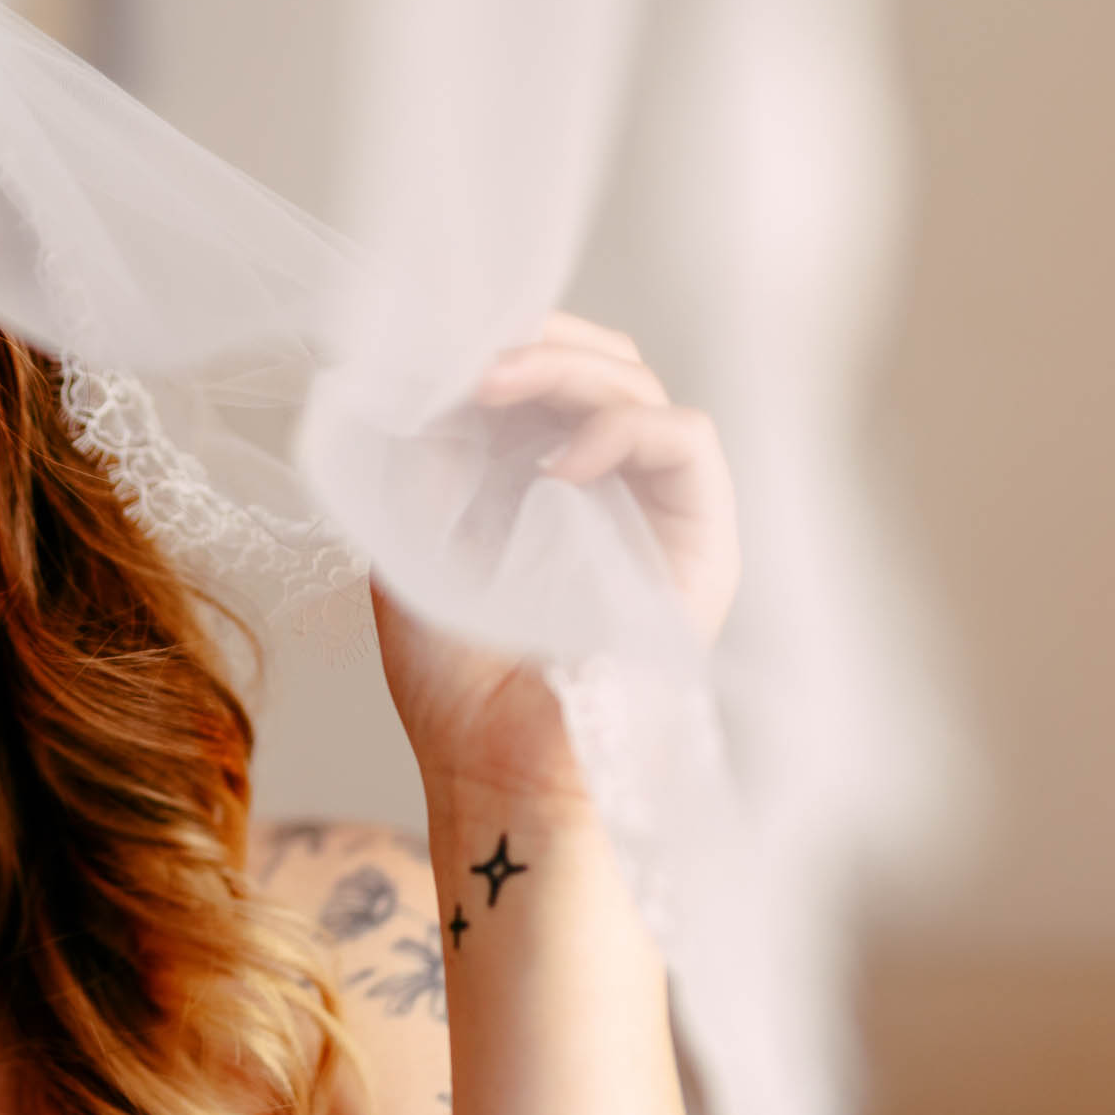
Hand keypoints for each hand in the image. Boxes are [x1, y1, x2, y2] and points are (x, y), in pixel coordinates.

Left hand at [370, 309, 741, 807]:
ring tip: (489, 384)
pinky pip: (686, 441)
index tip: (443, 344)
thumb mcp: (412, 550)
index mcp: (550, 492)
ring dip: (564, 369)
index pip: (553, 383)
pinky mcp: (702, 544)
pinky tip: (554, 466)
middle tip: (469, 349)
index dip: (510, 347)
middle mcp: (615, 495)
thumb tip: (421, 380)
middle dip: (538, 340)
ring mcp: (661, 516)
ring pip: (643, 388)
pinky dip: (620, 430)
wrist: (497, 774)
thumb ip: (424, 467)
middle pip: (606, 367)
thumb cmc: (456, 689)